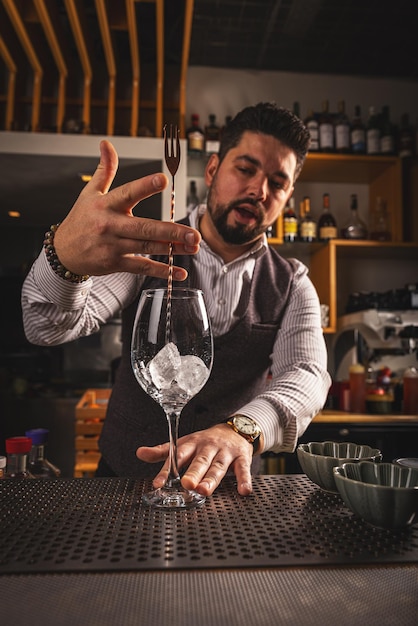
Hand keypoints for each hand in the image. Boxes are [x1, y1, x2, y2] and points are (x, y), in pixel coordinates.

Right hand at [53, 140, 200, 278]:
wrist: (63, 252)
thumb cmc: (81, 220)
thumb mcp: (90, 193)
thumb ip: (105, 170)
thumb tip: (107, 144)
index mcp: (107, 204)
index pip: (128, 193)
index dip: (145, 186)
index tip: (163, 180)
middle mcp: (111, 225)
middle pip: (145, 227)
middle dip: (171, 231)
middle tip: (193, 233)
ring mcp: (114, 246)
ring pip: (147, 247)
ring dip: (173, 248)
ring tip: (194, 247)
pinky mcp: (116, 263)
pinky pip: (142, 268)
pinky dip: (161, 271)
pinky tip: (179, 273)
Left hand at [136, 423, 254, 495]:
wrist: (236, 429)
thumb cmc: (206, 442)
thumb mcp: (185, 443)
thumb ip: (164, 451)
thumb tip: (140, 453)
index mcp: (192, 444)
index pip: (178, 456)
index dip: (167, 469)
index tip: (157, 483)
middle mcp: (208, 447)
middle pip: (200, 461)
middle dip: (193, 473)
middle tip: (186, 485)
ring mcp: (225, 452)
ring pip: (218, 467)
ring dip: (212, 479)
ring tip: (204, 491)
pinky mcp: (241, 457)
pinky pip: (243, 469)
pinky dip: (244, 480)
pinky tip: (244, 491)